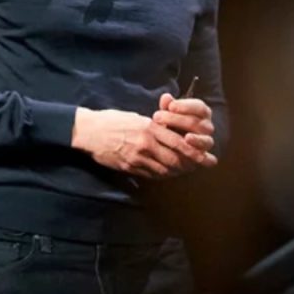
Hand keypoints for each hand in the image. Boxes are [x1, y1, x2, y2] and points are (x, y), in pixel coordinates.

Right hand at [72, 107, 216, 178]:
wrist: (89, 131)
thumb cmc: (114, 121)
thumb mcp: (138, 118)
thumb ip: (156, 125)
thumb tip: (172, 131)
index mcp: (150, 128)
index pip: (179, 142)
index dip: (194, 152)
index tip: (204, 157)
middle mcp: (146, 143)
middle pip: (175, 159)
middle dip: (188, 165)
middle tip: (197, 167)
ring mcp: (137, 157)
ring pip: (164, 170)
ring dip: (176, 172)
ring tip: (183, 171)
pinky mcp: (129, 167)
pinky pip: (151, 175)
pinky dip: (161, 175)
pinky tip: (166, 173)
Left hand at [153, 93, 216, 152]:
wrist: (174, 144)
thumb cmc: (171, 124)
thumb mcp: (168, 114)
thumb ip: (167, 106)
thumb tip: (166, 97)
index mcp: (202, 113)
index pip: (199, 107)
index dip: (186, 106)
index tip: (170, 106)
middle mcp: (207, 126)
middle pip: (196, 122)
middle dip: (177, 120)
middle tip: (157, 117)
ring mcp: (206, 141)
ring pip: (204, 139)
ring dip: (195, 139)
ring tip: (186, 138)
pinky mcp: (203, 155)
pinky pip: (206, 157)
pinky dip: (203, 157)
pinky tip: (192, 155)